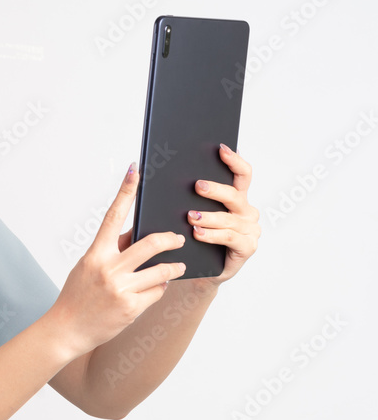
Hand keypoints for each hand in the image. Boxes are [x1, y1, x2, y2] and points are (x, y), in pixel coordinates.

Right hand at [53, 163, 186, 358]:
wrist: (66, 330)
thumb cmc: (77, 295)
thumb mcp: (88, 267)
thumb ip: (111, 249)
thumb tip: (136, 233)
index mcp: (95, 253)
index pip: (113, 216)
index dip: (125, 191)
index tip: (135, 171)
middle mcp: (108, 268)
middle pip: (151, 244)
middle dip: (170, 239)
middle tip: (178, 238)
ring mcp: (120, 289)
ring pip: (161, 271)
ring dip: (174, 268)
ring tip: (177, 267)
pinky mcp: (131, 308)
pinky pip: (157, 292)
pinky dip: (159, 289)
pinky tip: (155, 290)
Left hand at [186, 144, 259, 284]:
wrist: (199, 270)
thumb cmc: (194, 239)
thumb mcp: (192, 214)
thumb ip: (190, 197)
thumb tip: (169, 174)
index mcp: (236, 198)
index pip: (242, 174)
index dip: (234, 161)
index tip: (220, 149)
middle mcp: (246, 211)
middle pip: (234, 195)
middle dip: (215, 189)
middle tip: (197, 186)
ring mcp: (250, 229)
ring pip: (228, 218)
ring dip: (208, 216)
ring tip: (190, 217)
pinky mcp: (247, 247)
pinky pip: (230, 237)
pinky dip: (212, 235)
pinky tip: (198, 234)